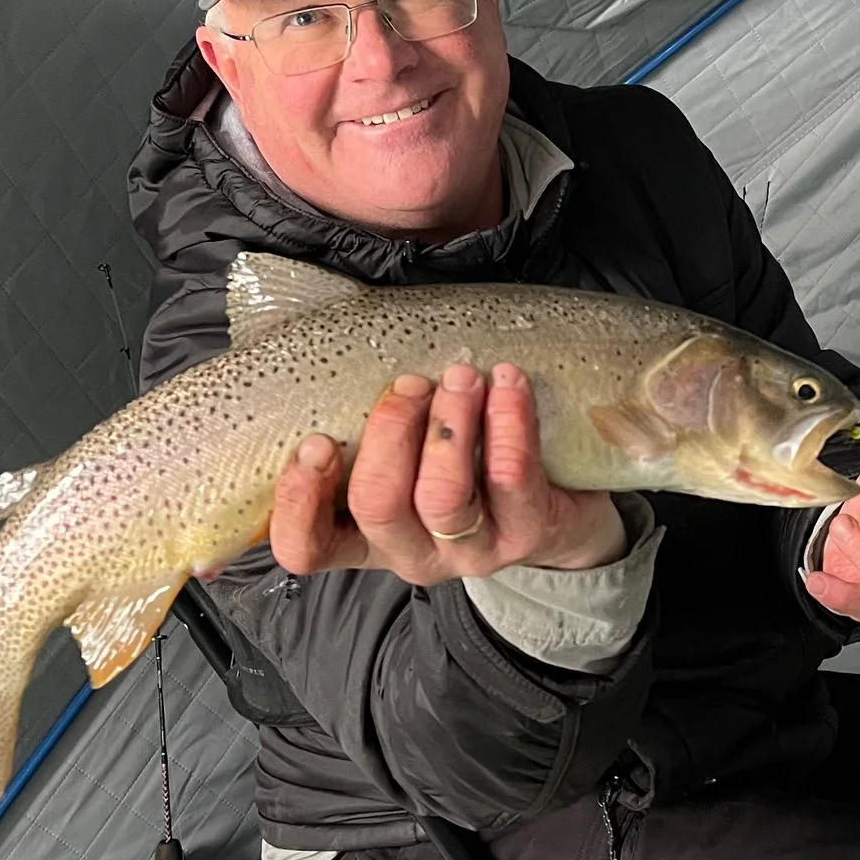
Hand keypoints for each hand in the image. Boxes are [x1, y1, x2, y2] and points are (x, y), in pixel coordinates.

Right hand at [268, 363, 625, 583]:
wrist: (559, 502)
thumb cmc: (459, 459)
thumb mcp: (398, 445)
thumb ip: (350, 406)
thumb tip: (303, 308)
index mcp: (360, 533)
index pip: (305, 546)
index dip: (299, 501)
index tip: (315, 442)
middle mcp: (408, 551)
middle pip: (378, 505)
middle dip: (389, 431)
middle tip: (410, 385)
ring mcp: (468, 551)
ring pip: (443, 496)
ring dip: (448, 424)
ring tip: (462, 377)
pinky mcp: (524, 536)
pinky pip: (510, 477)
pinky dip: (507, 421)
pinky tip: (508, 383)